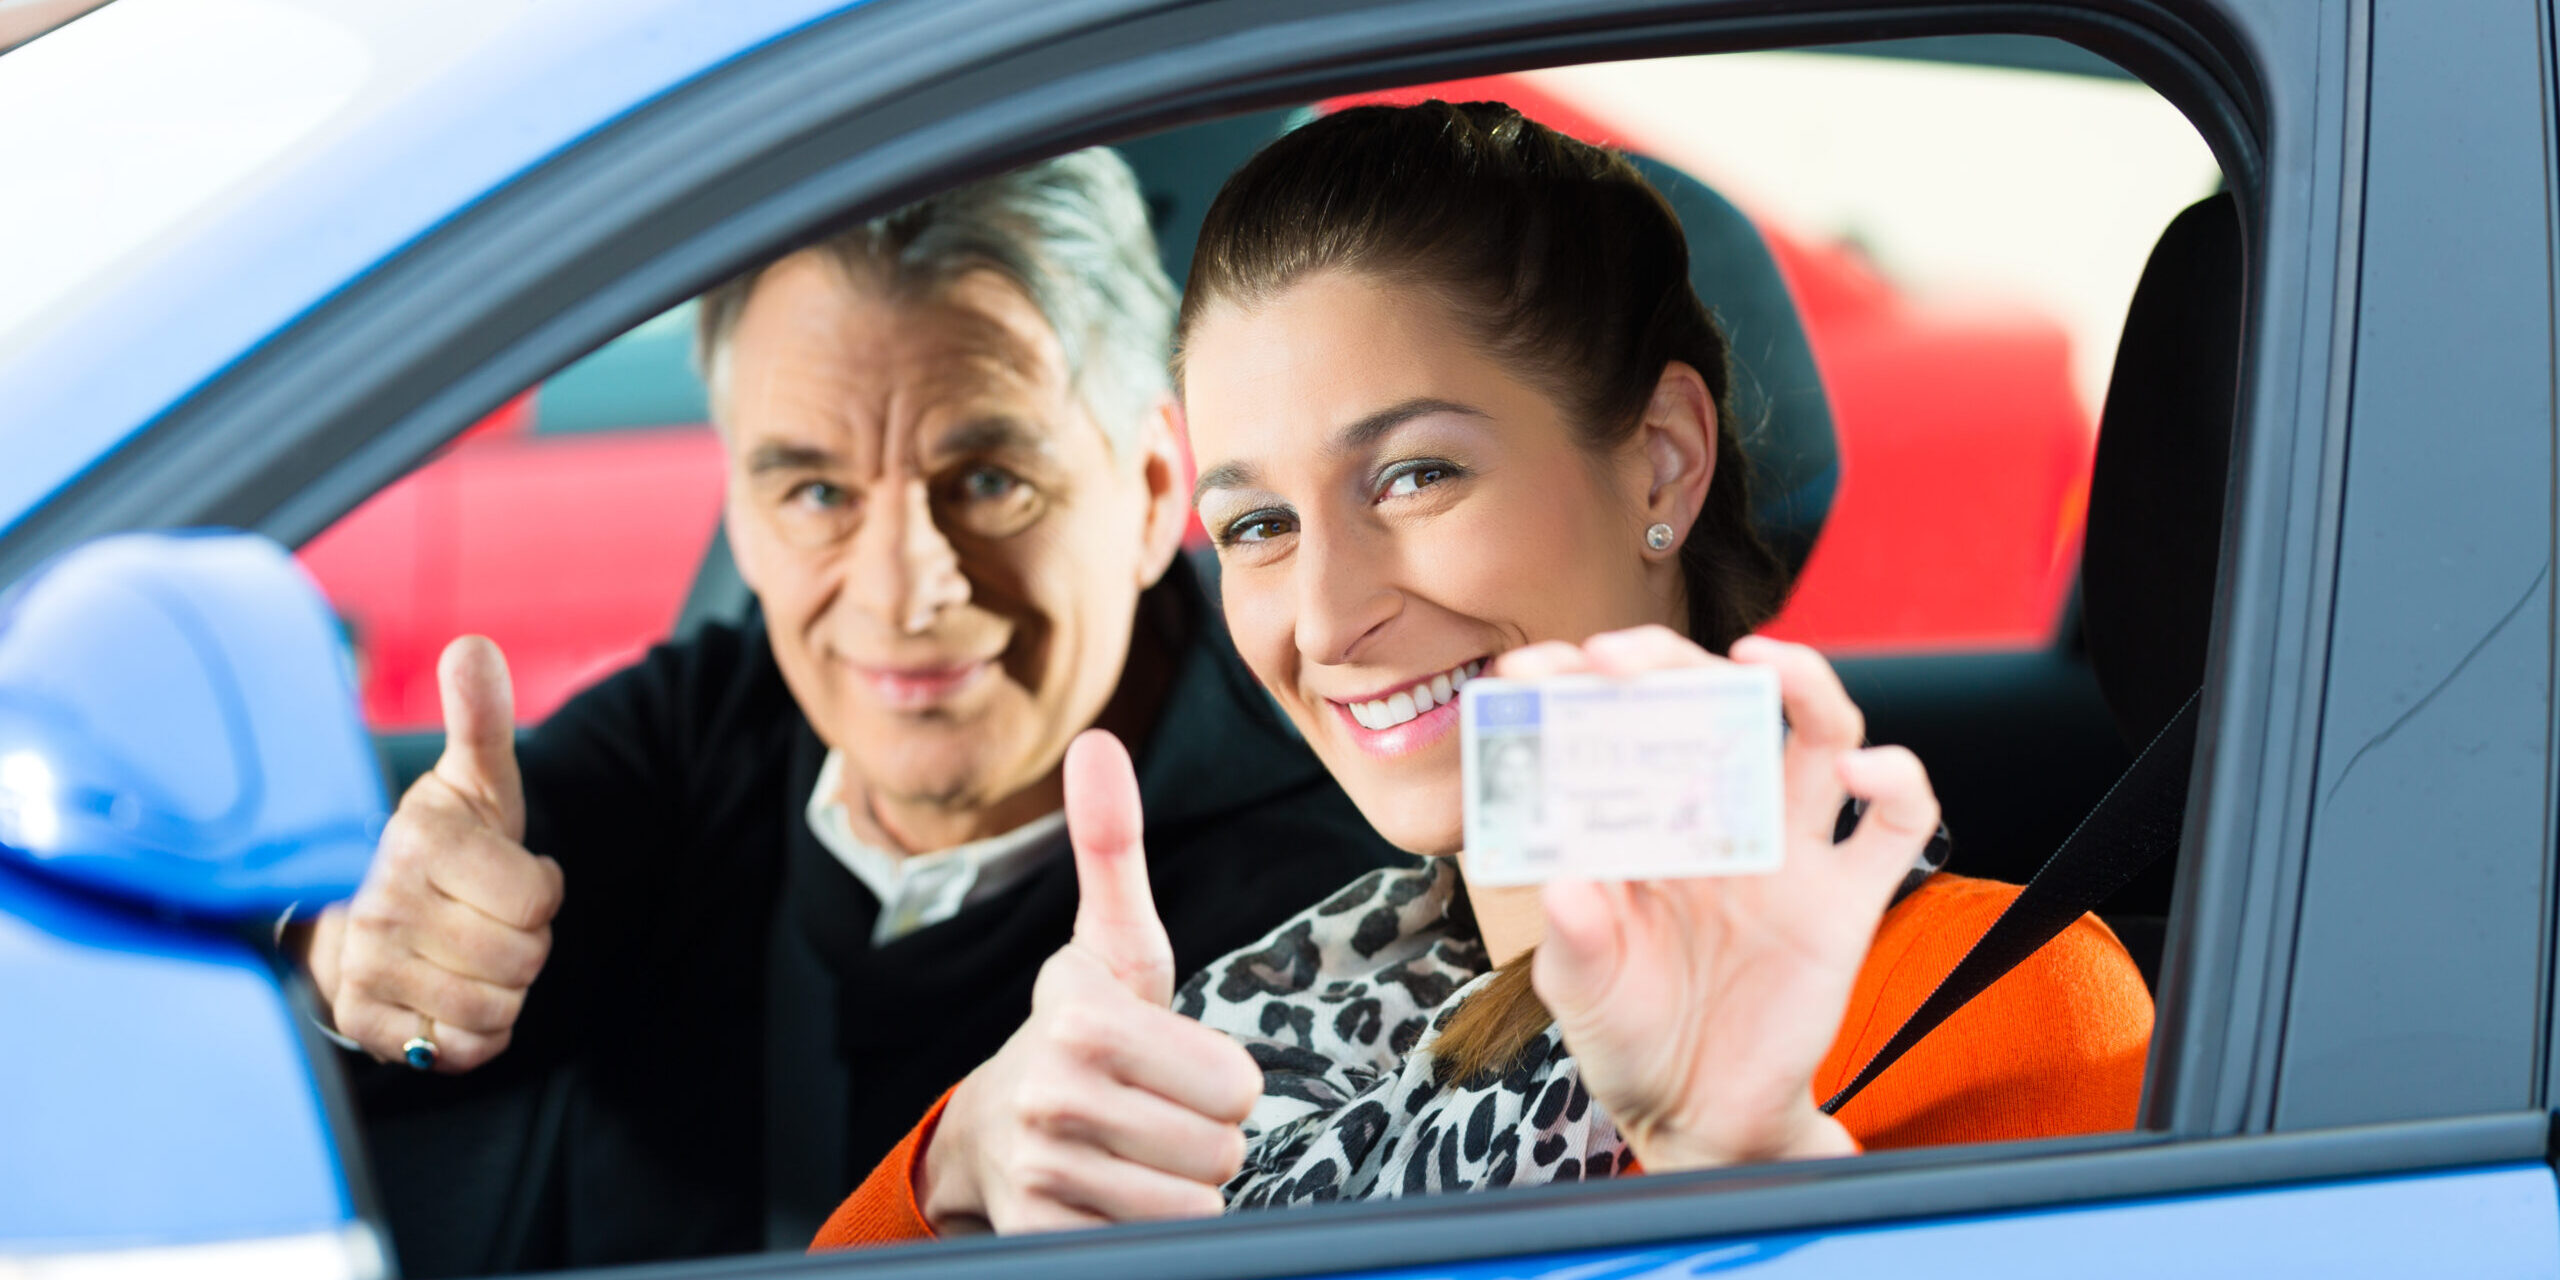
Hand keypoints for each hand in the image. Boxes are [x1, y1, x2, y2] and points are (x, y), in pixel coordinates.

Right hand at [292, 636, 564, 1072]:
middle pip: (525, 958)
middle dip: (525, 942)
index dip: (541, 891)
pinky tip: (452, 994)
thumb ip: (480, 719)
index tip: (506, 875)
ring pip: (498, 1007)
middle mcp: (382, 907)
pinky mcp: (364, 1021)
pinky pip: (462, 1049)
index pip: (539, 900)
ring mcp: (367, 968)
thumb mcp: (470, 781)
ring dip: (503, 987)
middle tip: (485, 917)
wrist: (356, 908)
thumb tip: (473, 648)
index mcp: (418, 842)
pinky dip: (476, 1033)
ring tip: (468, 953)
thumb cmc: (440, 846)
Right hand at [918, 730, 1261, 1233]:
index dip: (1222, 1077)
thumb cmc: (1078, 1028)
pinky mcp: (1041, 1234)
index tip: (1177, 1063)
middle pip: (1221, 1147)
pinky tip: (1112, 1191)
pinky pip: (1158, 1244)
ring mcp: (1043, 1172)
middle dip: (1205, 1132)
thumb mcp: (1110, 941)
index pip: (1235, 1084)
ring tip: (1138, 1148)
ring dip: (1182, 1182)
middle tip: (1158, 1108)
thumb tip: (1098, 745)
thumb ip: (1113, 846)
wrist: (990, 1127)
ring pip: (1195, 1201)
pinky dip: (1148, 1226)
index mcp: (1081, 1020)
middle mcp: (1054, 1096)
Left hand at [1503, 627, 1937, 1170]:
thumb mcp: (1579, 992)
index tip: (1534, 668)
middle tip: (1618, 660)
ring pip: (1820, 731)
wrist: (1700, 1120)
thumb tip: (1564, 883)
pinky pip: (1899, 822)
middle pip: (1718, 702)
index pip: (1620, 725)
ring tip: (1758, 660)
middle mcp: (1720, 820)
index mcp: (1645, 826)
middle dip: (1671, 663)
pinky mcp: (1848, 901)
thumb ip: (1574, 941)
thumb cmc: (1629, 1039)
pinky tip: (1862, 770)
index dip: (1579, 684)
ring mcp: (1789, 854)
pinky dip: (1897, 779)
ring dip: (1802, 680)